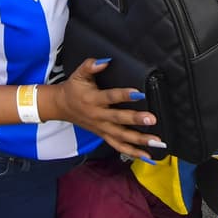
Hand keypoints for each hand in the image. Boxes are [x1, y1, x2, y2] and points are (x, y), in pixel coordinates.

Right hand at [44, 58, 162, 160]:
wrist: (61, 106)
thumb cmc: (73, 88)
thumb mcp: (79, 74)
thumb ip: (91, 66)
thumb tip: (104, 61)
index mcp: (93, 99)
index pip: (110, 97)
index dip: (124, 95)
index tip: (139, 93)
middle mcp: (98, 116)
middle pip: (118, 119)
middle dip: (136, 120)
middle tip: (152, 119)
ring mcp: (101, 128)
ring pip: (121, 137)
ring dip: (139, 140)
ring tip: (156, 142)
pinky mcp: (104, 135)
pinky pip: (118, 146)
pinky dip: (133, 152)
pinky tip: (148, 156)